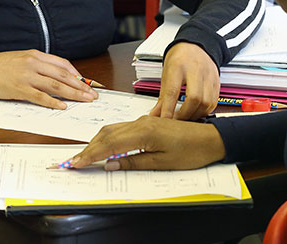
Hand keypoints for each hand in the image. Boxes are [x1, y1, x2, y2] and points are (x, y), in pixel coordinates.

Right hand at [0, 49, 97, 108]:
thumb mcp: (20, 58)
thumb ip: (37, 65)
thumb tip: (55, 76)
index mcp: (35, 55)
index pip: (63, 64)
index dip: (78, 74)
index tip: (88, 82)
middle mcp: (33, 64)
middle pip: (63, 75)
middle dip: (81, 85)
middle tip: (93, 94)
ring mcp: (26, 76)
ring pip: (56, 85)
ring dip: (73, 94)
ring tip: (85, 100)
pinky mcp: (19, 89)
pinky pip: (40, 97)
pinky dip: (53, 102)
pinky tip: (63, 106)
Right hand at [67, 115, 225, 169]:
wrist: (211, 139)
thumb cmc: (191, 152)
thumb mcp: (162, 163)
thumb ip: (133, 162)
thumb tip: (110, 165)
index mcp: (143, 132)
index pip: (109, 144)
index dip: (90, 155)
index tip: (76, 163)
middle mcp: (140, 123)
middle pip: (107, 134)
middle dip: (89, 148)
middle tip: (75, 161)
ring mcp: (144, 121)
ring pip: (113, 129)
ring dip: (98, 142)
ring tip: (86, 155)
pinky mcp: (149, 123)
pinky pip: (123, 128)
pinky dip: (109, 137)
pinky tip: (107, 146)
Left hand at [150, 42, 218, 119]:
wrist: (197, 45)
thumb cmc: (180, 58)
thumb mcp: (167, 74)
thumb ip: (163, 97)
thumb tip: (156, 115)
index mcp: (178, 66)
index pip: (173, 91)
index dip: (168, 109)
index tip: (164, 121)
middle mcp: (196, 70)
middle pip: (194, 98)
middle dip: (185, 114)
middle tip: (176, 120)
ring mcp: (209, 76)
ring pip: (206, 102)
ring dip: (195, 115)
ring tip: (186, 118)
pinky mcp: (217, 82)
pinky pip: (213, 102)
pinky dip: (204, 111)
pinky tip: (197, 112)